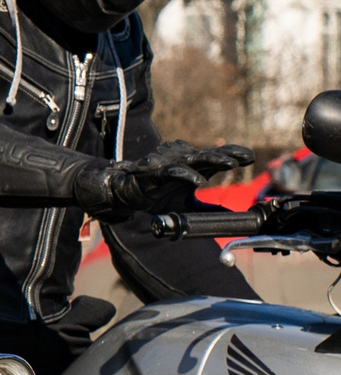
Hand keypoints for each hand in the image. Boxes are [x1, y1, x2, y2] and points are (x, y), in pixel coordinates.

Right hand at [74, 141, 256, 216]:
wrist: (125, 194)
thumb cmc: (156, 196)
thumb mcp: (189, 206)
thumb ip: (210, 209)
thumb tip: (235, 219)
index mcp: (192, 167)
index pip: (216, 157)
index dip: (233, 155)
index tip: (250, 157)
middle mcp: (181, 161)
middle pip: (208, 155)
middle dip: (227, 154)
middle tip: (246, 157)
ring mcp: (167, 164)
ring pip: (193, 159)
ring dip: (212, 160)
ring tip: (229, 163)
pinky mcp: (153, 172)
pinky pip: (171, 172)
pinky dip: (186, 175)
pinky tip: (199, 180)